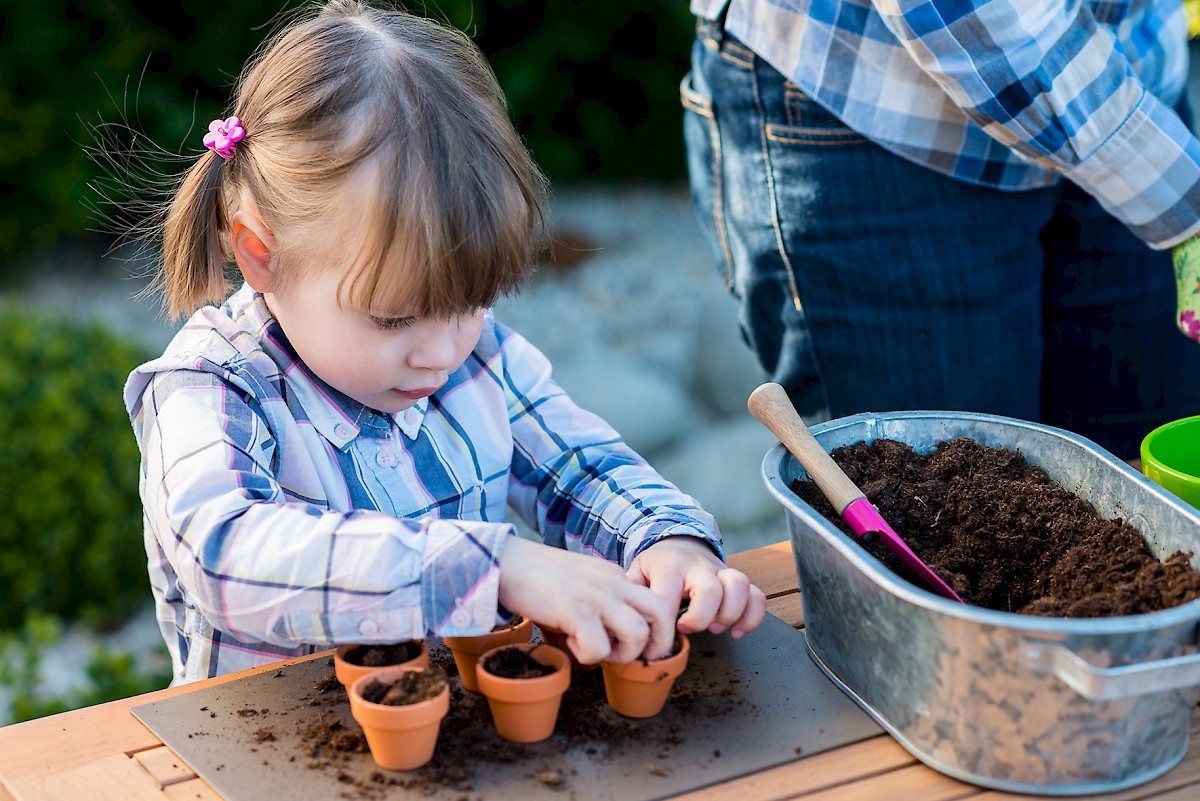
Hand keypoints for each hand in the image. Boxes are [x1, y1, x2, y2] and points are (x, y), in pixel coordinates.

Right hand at [497, 537, 674, 664]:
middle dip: (657, 643)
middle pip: (663, 612)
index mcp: (617, 575)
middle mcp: (613, 583)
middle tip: (633, 656)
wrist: (507, 561)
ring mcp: (596, 597)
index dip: (656, 628)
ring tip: (599, 651)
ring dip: (622, 654)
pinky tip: (571, 643)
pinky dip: (588, 656)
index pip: (657, 601)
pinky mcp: (575, 612)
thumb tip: (616, 629)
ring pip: (638, 633)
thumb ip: (604, 596)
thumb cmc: (539, 574)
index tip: (639, 644)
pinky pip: (599, 648)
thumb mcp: (584, 578)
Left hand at [627, 536, 766, 655]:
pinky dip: (752, 616)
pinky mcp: (736, 581)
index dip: (663, 628)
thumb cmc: (656, 567)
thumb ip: (630, 596)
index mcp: (669, 567)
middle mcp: (698, 566)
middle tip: (688, 629)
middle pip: (709, 590)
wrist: (677, 541)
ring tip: (717, 629)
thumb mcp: (636, 574)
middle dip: (701, 618)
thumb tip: (622, 625)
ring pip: (738, 585)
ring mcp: (720, 572)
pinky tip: (737, 631)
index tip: (656, 646)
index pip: (667, 599)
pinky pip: (756, 595)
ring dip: (730, 613)